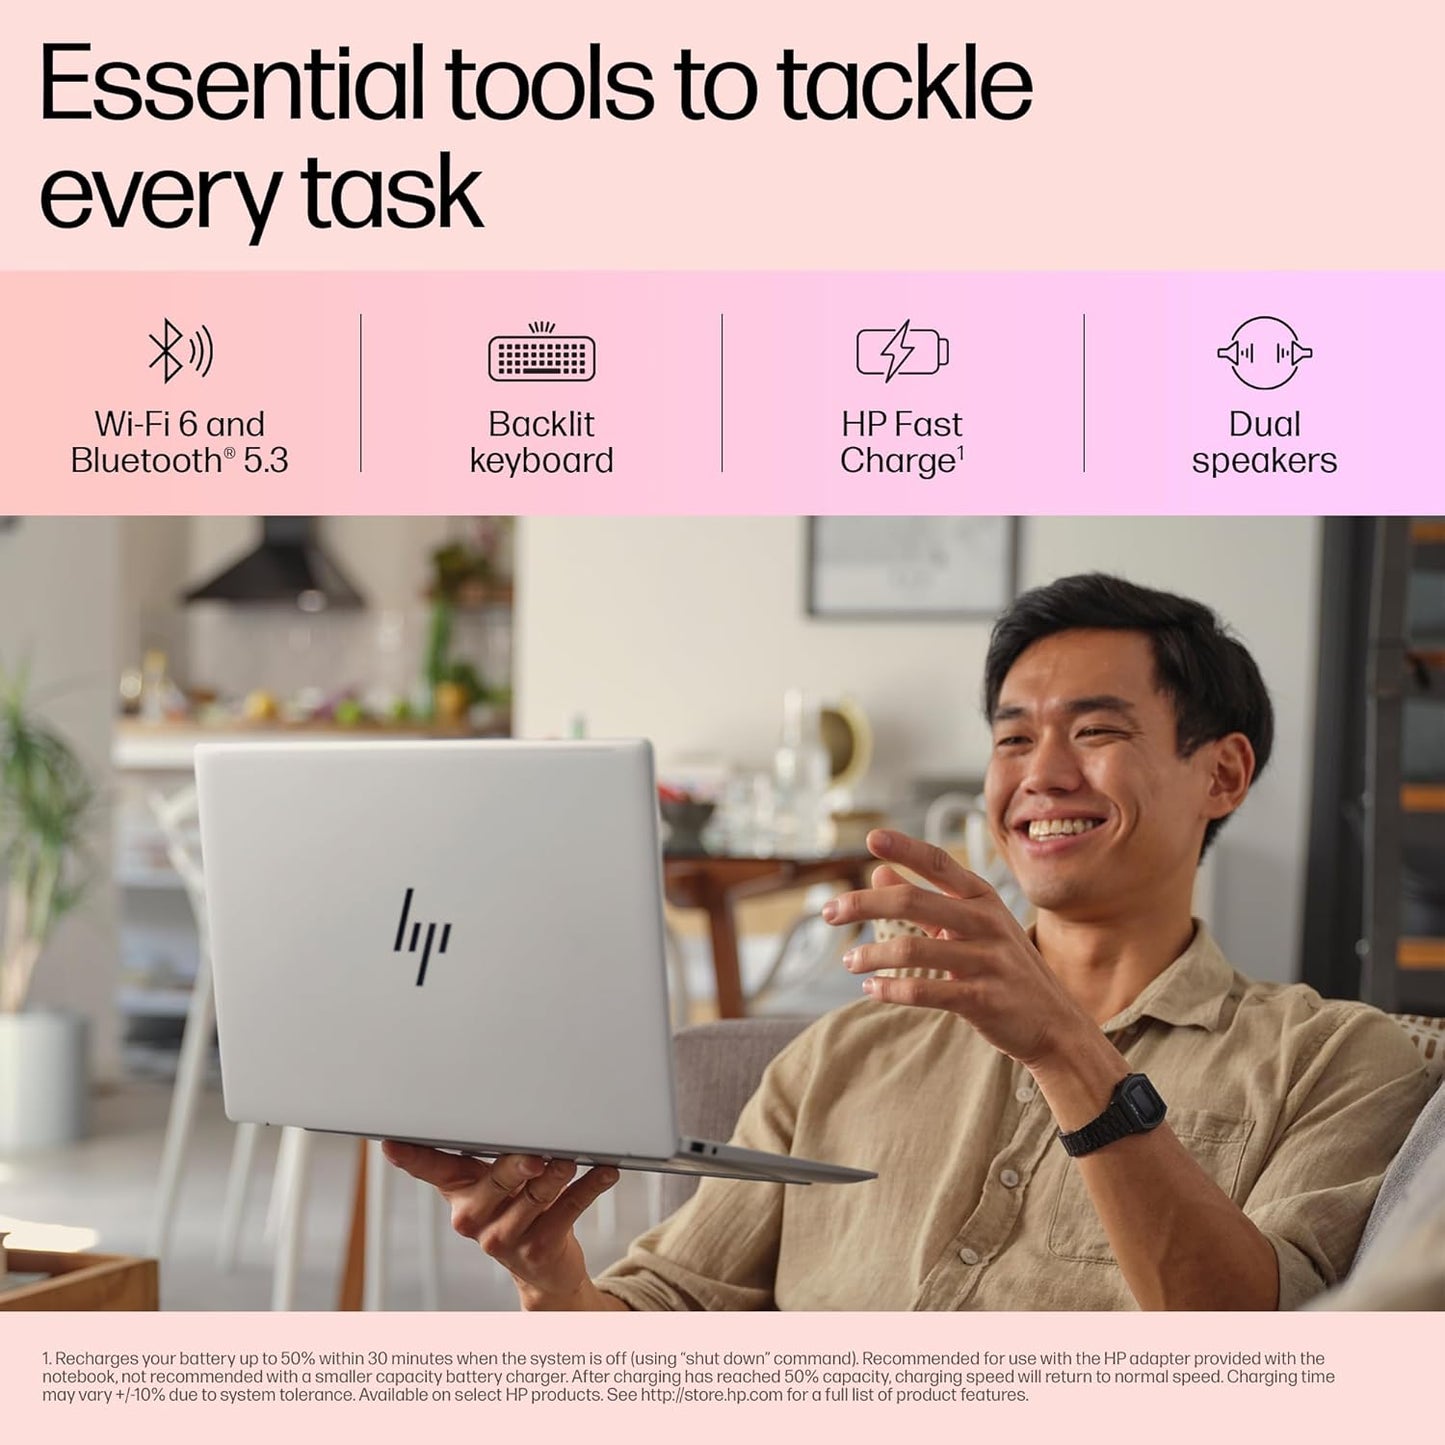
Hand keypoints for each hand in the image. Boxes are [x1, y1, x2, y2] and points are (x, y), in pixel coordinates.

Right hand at [382, 1142, 619, 1308]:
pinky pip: (567, 1211)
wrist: (544, 1269)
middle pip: (495, 1180)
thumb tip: (508, 1103)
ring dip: (558, 1174)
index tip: (391, 1142)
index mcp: (460, 1191)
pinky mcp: (537, 1250)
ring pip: (534, 1196)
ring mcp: (503, 1237)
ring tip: (573, 1157)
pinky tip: (605, 1172)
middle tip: (534, 1152)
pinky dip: (590, 1188)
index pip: (430, 1168)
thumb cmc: (518, 1208)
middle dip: (516, 1163)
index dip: (411, 1156)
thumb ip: (495, 1148)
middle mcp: (473, 1216)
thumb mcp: (496, 1181)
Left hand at [821, 828, 1094, 1069]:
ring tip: (849, 960)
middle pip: (912, 901)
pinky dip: (890, 989)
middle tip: (828, 912)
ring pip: (912, 949)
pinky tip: (871, 987)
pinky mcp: (983, 999)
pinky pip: (925, 991)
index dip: (904, 848)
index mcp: (982, 898)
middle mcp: (986, 922)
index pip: (938, 863)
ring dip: (871, 954)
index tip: (870, 838)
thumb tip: (878, 872)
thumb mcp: (972, 926)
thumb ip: (926, 900)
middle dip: (863, 904)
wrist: (1054, 1023)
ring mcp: (987, 960)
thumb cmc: (1004, 968)